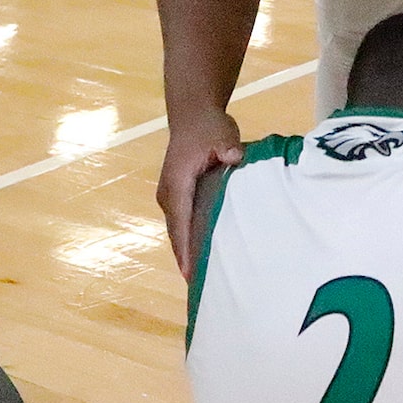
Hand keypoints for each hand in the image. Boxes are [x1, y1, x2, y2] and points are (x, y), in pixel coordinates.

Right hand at [159, 109, 243, 275]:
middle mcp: (169, 194)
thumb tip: (233, 158)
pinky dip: (188, 241)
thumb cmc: (208, 127)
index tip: (191, 273)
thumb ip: (228, 148)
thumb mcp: (222, 134)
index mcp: (178, 184)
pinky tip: (201, 256)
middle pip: (176, 233)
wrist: (192, 114)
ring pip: (177, 231)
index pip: (181, 222)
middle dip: (185, 259)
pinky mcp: (177, 196)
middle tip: (200, 288)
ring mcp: (170, 196)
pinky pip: (181, 224)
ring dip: (186, 252)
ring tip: (200, 279)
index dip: (185, 249)